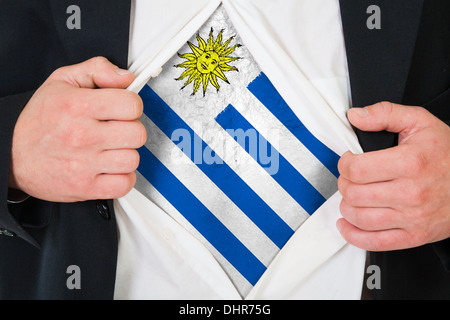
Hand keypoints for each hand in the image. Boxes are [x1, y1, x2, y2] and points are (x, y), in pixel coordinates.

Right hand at [9, 57, 145, 201]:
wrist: (11, 156)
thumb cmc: (38, 120)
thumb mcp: (62, 81)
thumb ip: (97, 70)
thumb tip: (126, 77)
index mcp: (78, 106)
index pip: (132, 105)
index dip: (131, 106)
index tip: (122, 110)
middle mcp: (82, 136)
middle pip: (137, 134)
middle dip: (130, 130)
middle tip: (116, 130)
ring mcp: (83, 164)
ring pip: (132, 160)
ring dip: (125, 155)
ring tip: (110, 150)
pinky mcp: (85, 187)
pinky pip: (124, 185)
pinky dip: (122, 178)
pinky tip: (110, 168)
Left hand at [337, 102, 449, 250]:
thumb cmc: (448, 154)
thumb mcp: (420, 123)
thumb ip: (385, 114)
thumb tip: (355, 116)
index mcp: (410, 163)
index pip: (357, 169)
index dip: (344, 164)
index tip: (347, 161)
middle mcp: (411, 193)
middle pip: (354, 194)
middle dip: (344, 184)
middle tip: (350, 178)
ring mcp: (413, 217)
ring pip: (360, 218)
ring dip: (346, 207)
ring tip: (351, 197)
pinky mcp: (415, 235)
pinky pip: (375, 242)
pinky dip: (353, 235)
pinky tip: (347, 223)